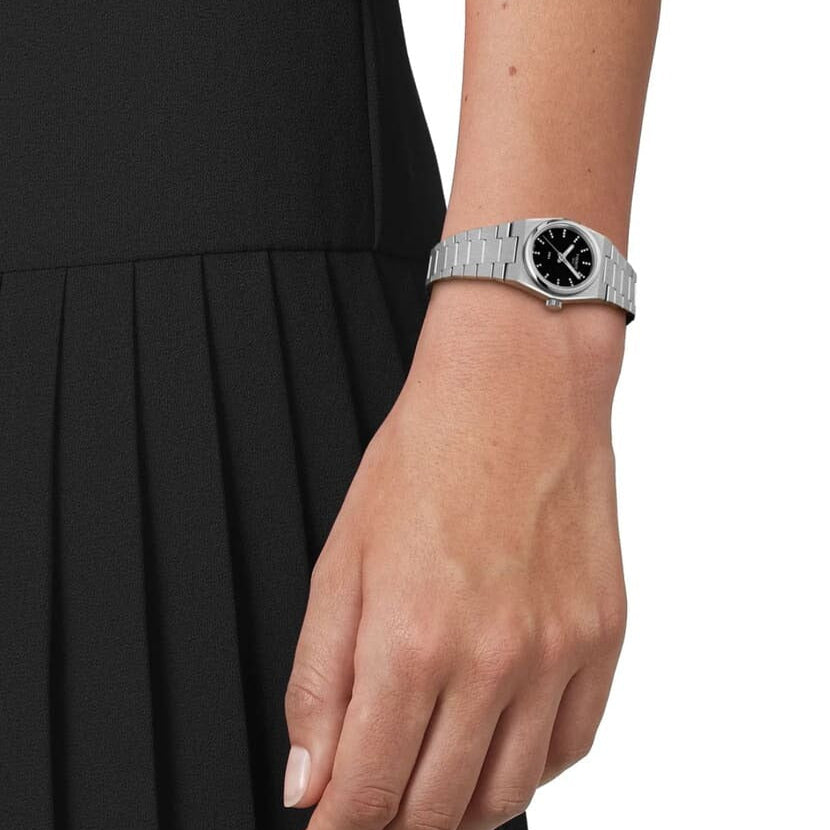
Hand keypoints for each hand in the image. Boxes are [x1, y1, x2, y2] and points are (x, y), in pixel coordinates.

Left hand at [283, 280, 627, 829]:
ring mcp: (557, 652)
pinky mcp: (603, 637)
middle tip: (377, 798)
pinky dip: (528, 769)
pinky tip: (498, 743)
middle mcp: (493, 659)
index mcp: (411, 639)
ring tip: (431, 781)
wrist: (517, 390)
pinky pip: (571, 748)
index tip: (333, 821)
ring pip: (508, 793)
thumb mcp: (342, 559)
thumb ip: (318, 679)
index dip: (344, 824)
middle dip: (393, 821)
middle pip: (438, 807)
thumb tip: (309, 779)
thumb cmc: (426, 456)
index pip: (371, 791)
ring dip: (459, 807)